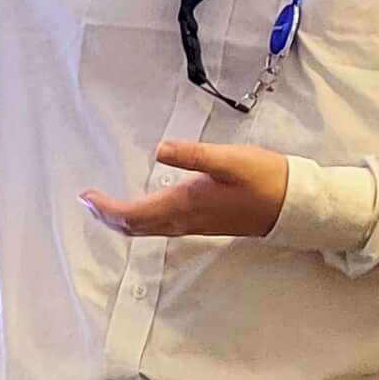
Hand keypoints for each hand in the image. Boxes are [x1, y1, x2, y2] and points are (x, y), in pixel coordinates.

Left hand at [80, 140, 290, 240]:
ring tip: (106, 203)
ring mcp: (194, 224)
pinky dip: (142, 218)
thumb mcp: (229, 160)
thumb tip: (159, 150)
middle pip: (135, 227)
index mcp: (184, 206)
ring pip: (148, 229)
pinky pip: (162, 226)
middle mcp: (184, 220)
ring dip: (123, 218)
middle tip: (88, 200)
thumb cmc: (263, 179)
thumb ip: (194, 155)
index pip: (132, 215)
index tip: (86, 196)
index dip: (105, 208)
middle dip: (108, 216)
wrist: (293, 205)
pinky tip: (144, 204)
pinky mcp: (203, 221)